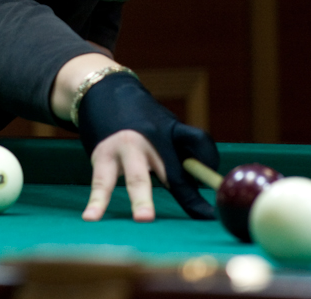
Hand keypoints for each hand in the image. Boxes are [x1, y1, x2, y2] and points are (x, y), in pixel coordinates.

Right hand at [77, 72, 219, 220]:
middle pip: (171, 169)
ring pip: (136, 177)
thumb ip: (180, 153)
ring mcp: (126, 147)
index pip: (198, 145)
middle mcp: (151, 140)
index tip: (219, 196)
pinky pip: (101, 182)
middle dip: (184, 190)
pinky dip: (96, 201)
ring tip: (144, 219)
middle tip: (201, 213)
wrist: (102, 91)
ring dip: (140, 198)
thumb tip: (197, 188)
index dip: (210, 163)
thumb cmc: (140, 119)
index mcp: (171, 132)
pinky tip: (91, 217)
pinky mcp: (102, 155)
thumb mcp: (164, 127)